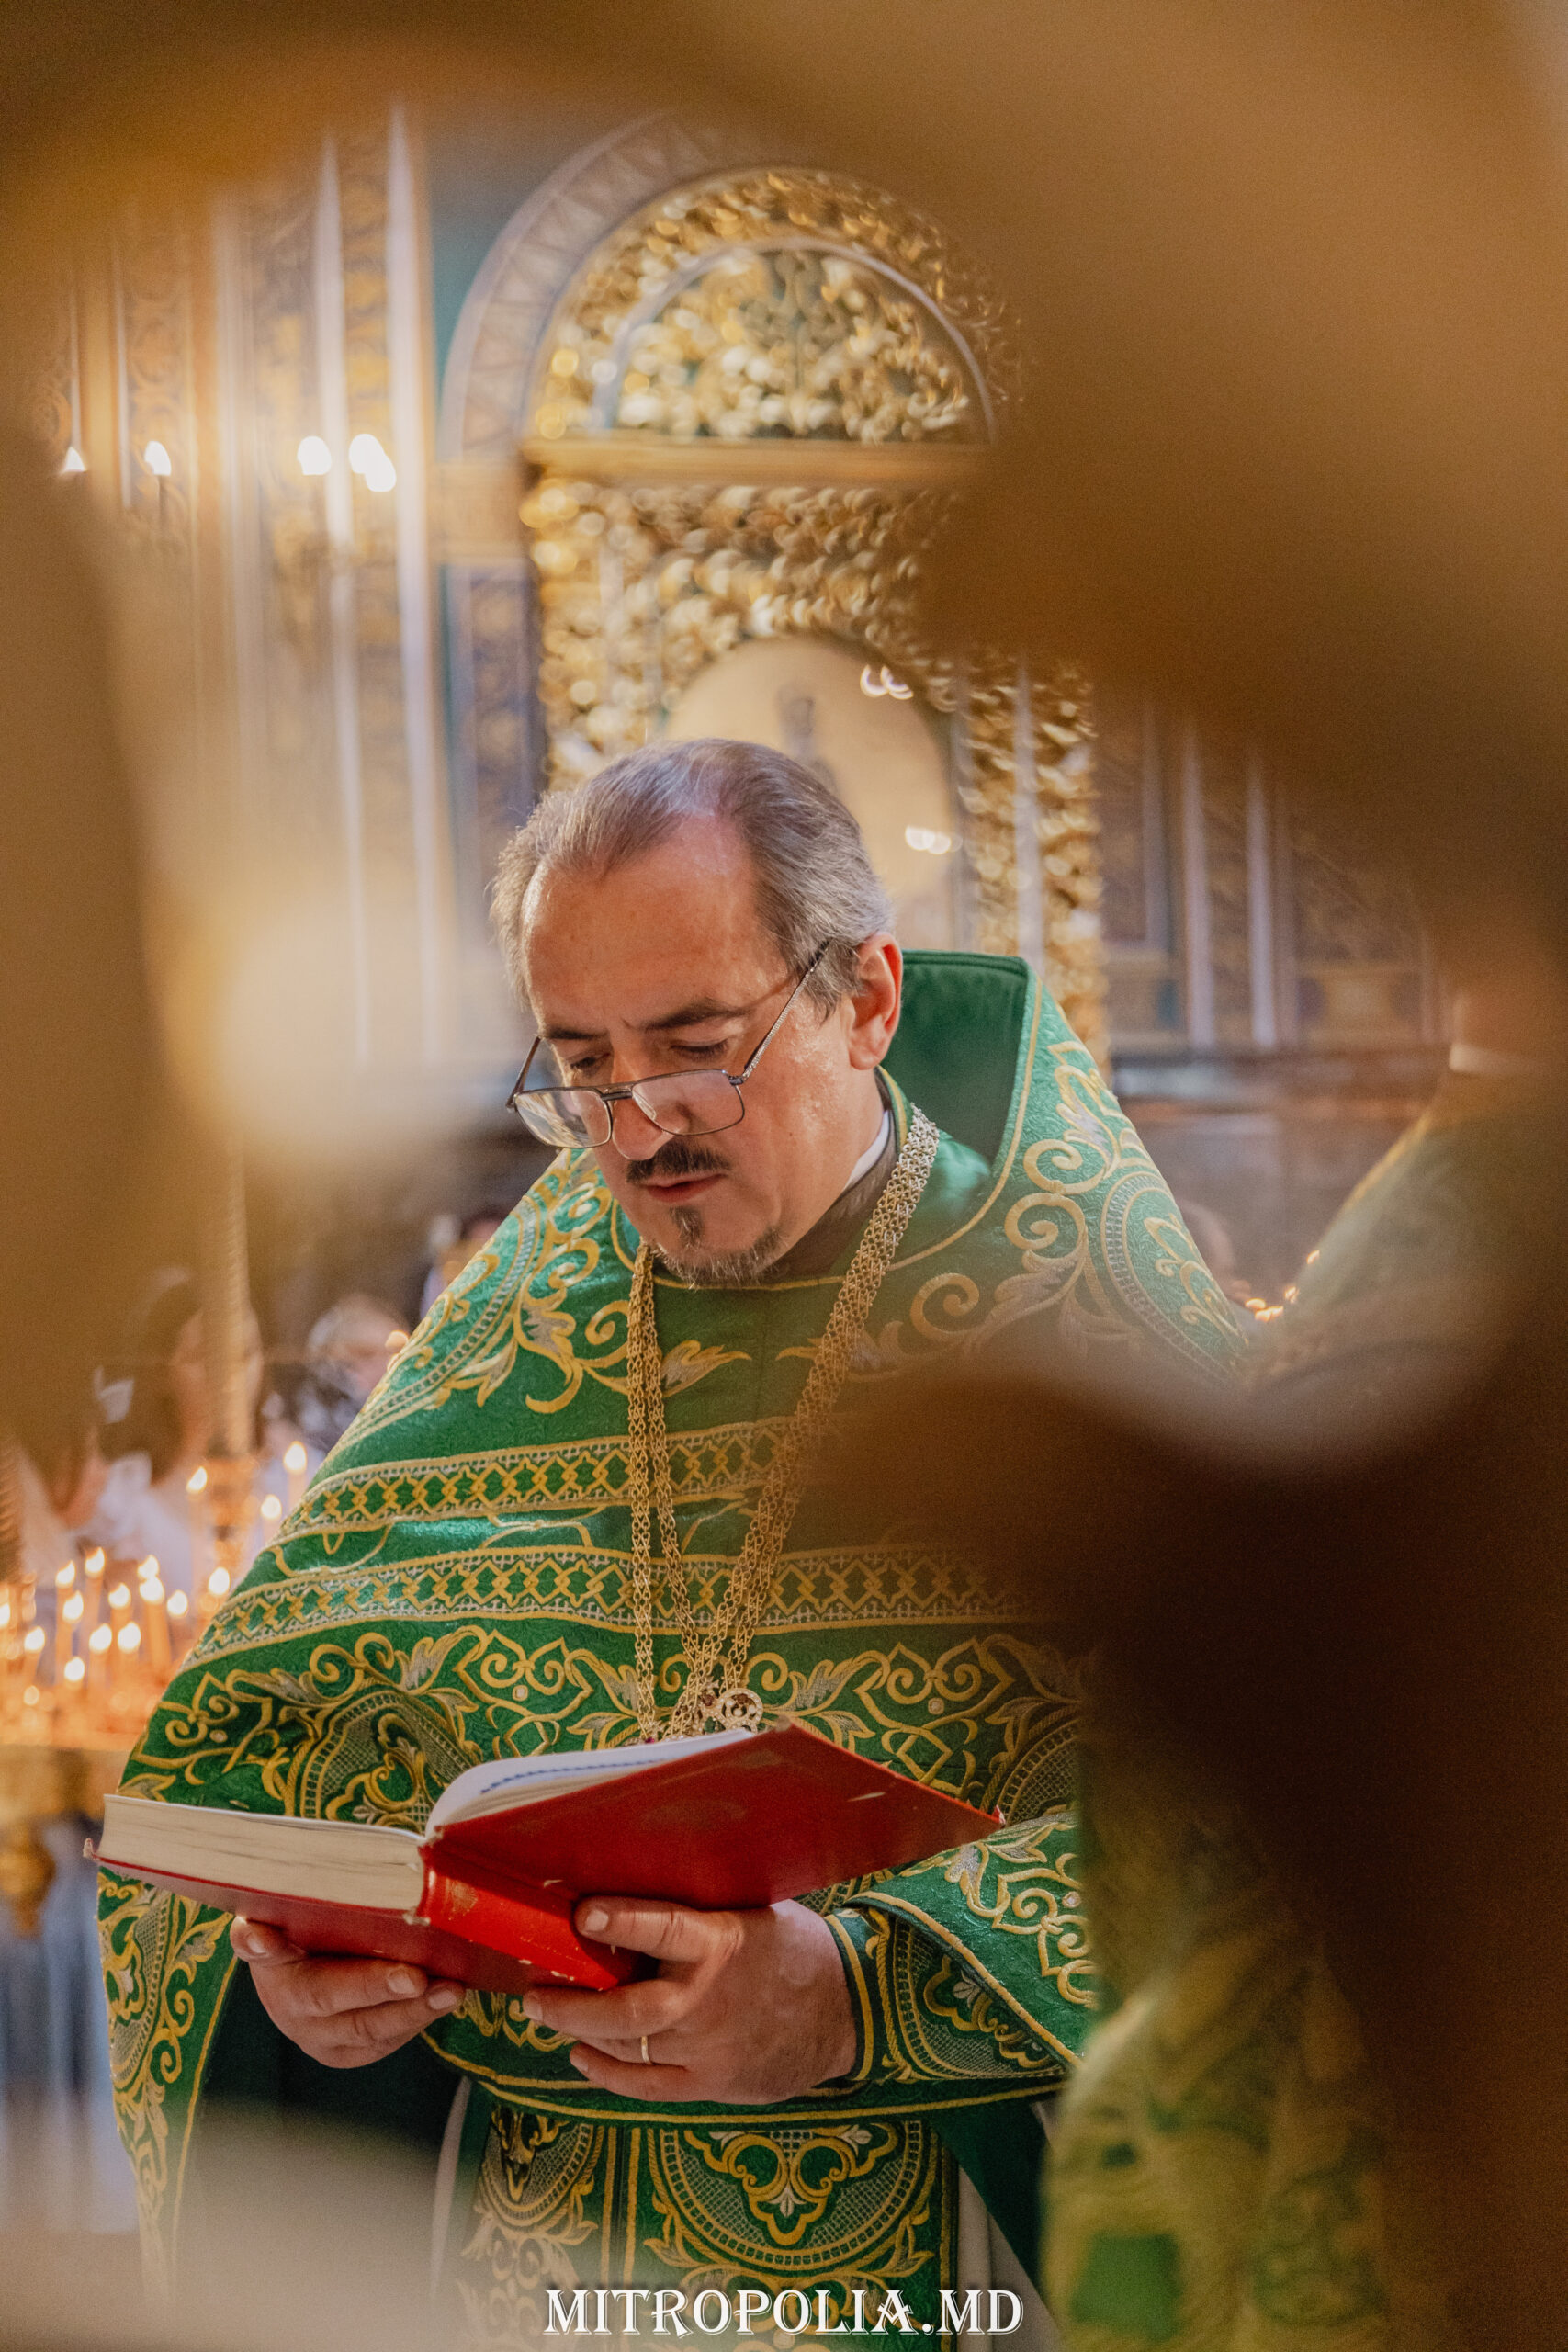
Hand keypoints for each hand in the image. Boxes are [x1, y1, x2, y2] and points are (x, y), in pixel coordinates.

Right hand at [230, 1918, 464, 2069]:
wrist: (312, 1969)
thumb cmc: (318, 1923)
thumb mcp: (308, 1903)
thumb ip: (307, 1894)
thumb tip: (297, 1899)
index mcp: (267, 1951)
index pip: (254, 1942)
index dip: (259, 1942)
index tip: (265, 1939)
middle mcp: (282, 1999)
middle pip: (325, 1995)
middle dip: (375, 1987)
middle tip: (415, 1977)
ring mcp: (311, 2034)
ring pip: (362, 2029)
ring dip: (411, 2011)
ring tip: (449, 1991)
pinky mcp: (342, 2053)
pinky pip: (381, 2043)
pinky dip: (416, 2021)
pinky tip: (443, 2001)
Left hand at [523, 1897, 855, 2104]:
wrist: (847, 2012)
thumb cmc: (794, 1949)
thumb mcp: (755, 1911)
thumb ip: (702, 1909)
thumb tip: (638, 1872)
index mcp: (724, 1944)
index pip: (665, 1929)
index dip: (622, 1922)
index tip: (579, 1913)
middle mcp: (710, 2000)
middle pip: (628, 2010)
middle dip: (571, 2003)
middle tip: (531, 1991)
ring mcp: (709, 2049)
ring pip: (629, 2046)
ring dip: (581, 2030)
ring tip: (546, 2012)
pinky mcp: (710, 2084)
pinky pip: (645, 2085)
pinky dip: (605, 2071)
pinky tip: (579, 2054)